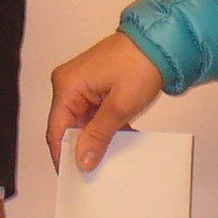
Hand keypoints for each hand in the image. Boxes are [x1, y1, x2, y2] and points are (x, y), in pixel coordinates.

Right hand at [45, 32, 164, 172]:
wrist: (161, 40)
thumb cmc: (140, 64)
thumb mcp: (120, 107)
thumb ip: (98, 136)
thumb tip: (81, 161)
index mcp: (67, 86)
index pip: (56, 130)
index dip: (63, 156)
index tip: (73, 176)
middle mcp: (69, 83)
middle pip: (69, 126)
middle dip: (83, 148)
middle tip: (97, 170)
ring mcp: (82, 83)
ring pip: (83, 121)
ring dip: (98, 137)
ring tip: (112, 156)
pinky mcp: (95, 84)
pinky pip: (93, 112)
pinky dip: (105, 126)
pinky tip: (122, 137)